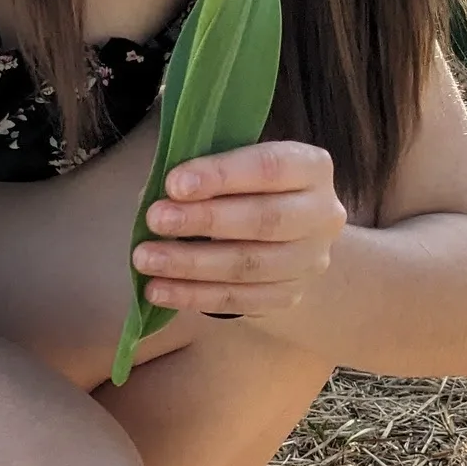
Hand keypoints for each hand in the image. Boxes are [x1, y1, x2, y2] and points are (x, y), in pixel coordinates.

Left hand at [132, 139, 345, 319]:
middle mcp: (322, 214)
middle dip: (204, 220)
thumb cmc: (249, 188)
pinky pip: (238, 300)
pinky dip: (193, 296)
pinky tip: (157, 290)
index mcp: (312, 168)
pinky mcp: (289, 296)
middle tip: (155, 220)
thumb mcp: (237, 165)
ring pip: (248, 266)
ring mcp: (309, 261)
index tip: (174, 183)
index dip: (221, 175)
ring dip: (190, 263)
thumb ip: (205, 172)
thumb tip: (156, 193)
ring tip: (145, 258)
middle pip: (264, 220)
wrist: (290, 238)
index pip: (269, 167)